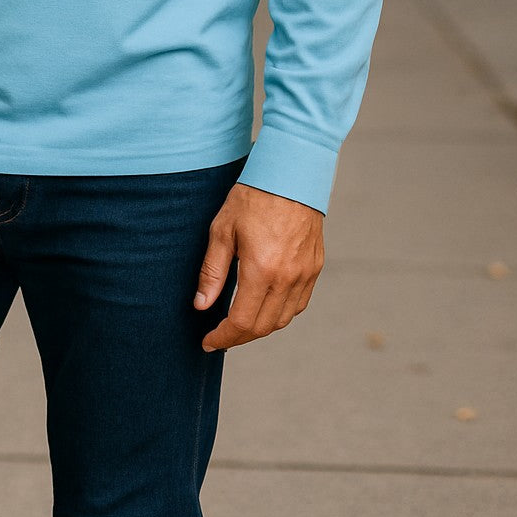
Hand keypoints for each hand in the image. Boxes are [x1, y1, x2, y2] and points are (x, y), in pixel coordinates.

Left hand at [193, 182, 323, 349]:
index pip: (242, 321)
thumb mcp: (222, 230)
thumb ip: (212, 272)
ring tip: (239, 323)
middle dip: (239, 337)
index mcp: (262, 269)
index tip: (208, 342)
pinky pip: (298, 304)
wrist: (291, 174)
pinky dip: (280, 313)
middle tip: (220, 336)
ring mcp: (305, 274)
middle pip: (263, 326)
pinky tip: (264, 306)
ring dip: (260, 327)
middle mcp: (287, 277)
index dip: (223, 337)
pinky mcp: (314, 267)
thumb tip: (202, 306)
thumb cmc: (252, 197)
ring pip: (283, 319)